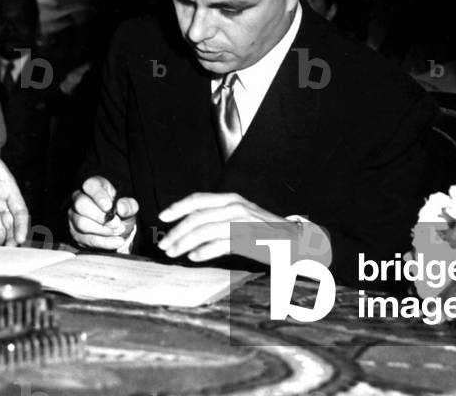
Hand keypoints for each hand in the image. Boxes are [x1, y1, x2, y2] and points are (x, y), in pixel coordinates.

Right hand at [68, 175, 137, 250]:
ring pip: (81, 223)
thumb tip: (121, 207)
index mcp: (94, 186)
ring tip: (119, 231)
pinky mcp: (76, 233)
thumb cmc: (121, 213)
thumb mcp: (130, 207)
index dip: (98, 196)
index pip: (90, 185)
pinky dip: (104, 242)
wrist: (118, 230)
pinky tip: (116, 241)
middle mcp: (80, 198)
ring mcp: (75, 216)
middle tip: (117, 223)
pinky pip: (86, 239)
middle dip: (100, 216)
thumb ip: (128, 206)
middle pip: (81, 204)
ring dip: (103, 230)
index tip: (109, 207)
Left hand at [157, 192, 287, 263]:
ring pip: (205, 231)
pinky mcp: (249, 240)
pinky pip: (221, 245)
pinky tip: (194, 257)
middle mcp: (236, 208)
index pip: (199, 199)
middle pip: (198, 217)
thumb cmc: (263, 231)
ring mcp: (242, 223)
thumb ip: (218, 218)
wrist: (293, 240)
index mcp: (232, 199)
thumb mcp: (240, 217)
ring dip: (185, 243)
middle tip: (163, 244)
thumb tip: (190, 228)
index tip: (162, 216)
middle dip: (177, 231)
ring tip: (173, 252)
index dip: (178, 207)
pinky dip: (205, 252)